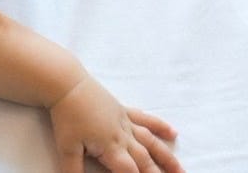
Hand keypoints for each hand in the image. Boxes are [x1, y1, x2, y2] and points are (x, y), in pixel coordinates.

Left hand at [49, 74, 182, 172]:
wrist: (67, 84)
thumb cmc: (67, 116)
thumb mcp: (66, 148)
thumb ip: (74, 170)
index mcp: (110, 147)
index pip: (130, 171)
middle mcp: (123, 136)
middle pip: (145, 160)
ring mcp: (125, 122)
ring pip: (151, 141)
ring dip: (166, 156)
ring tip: (180, 169)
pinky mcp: (123, 110)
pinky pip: (145, 119)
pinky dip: (159, 126)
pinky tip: (173, 133)